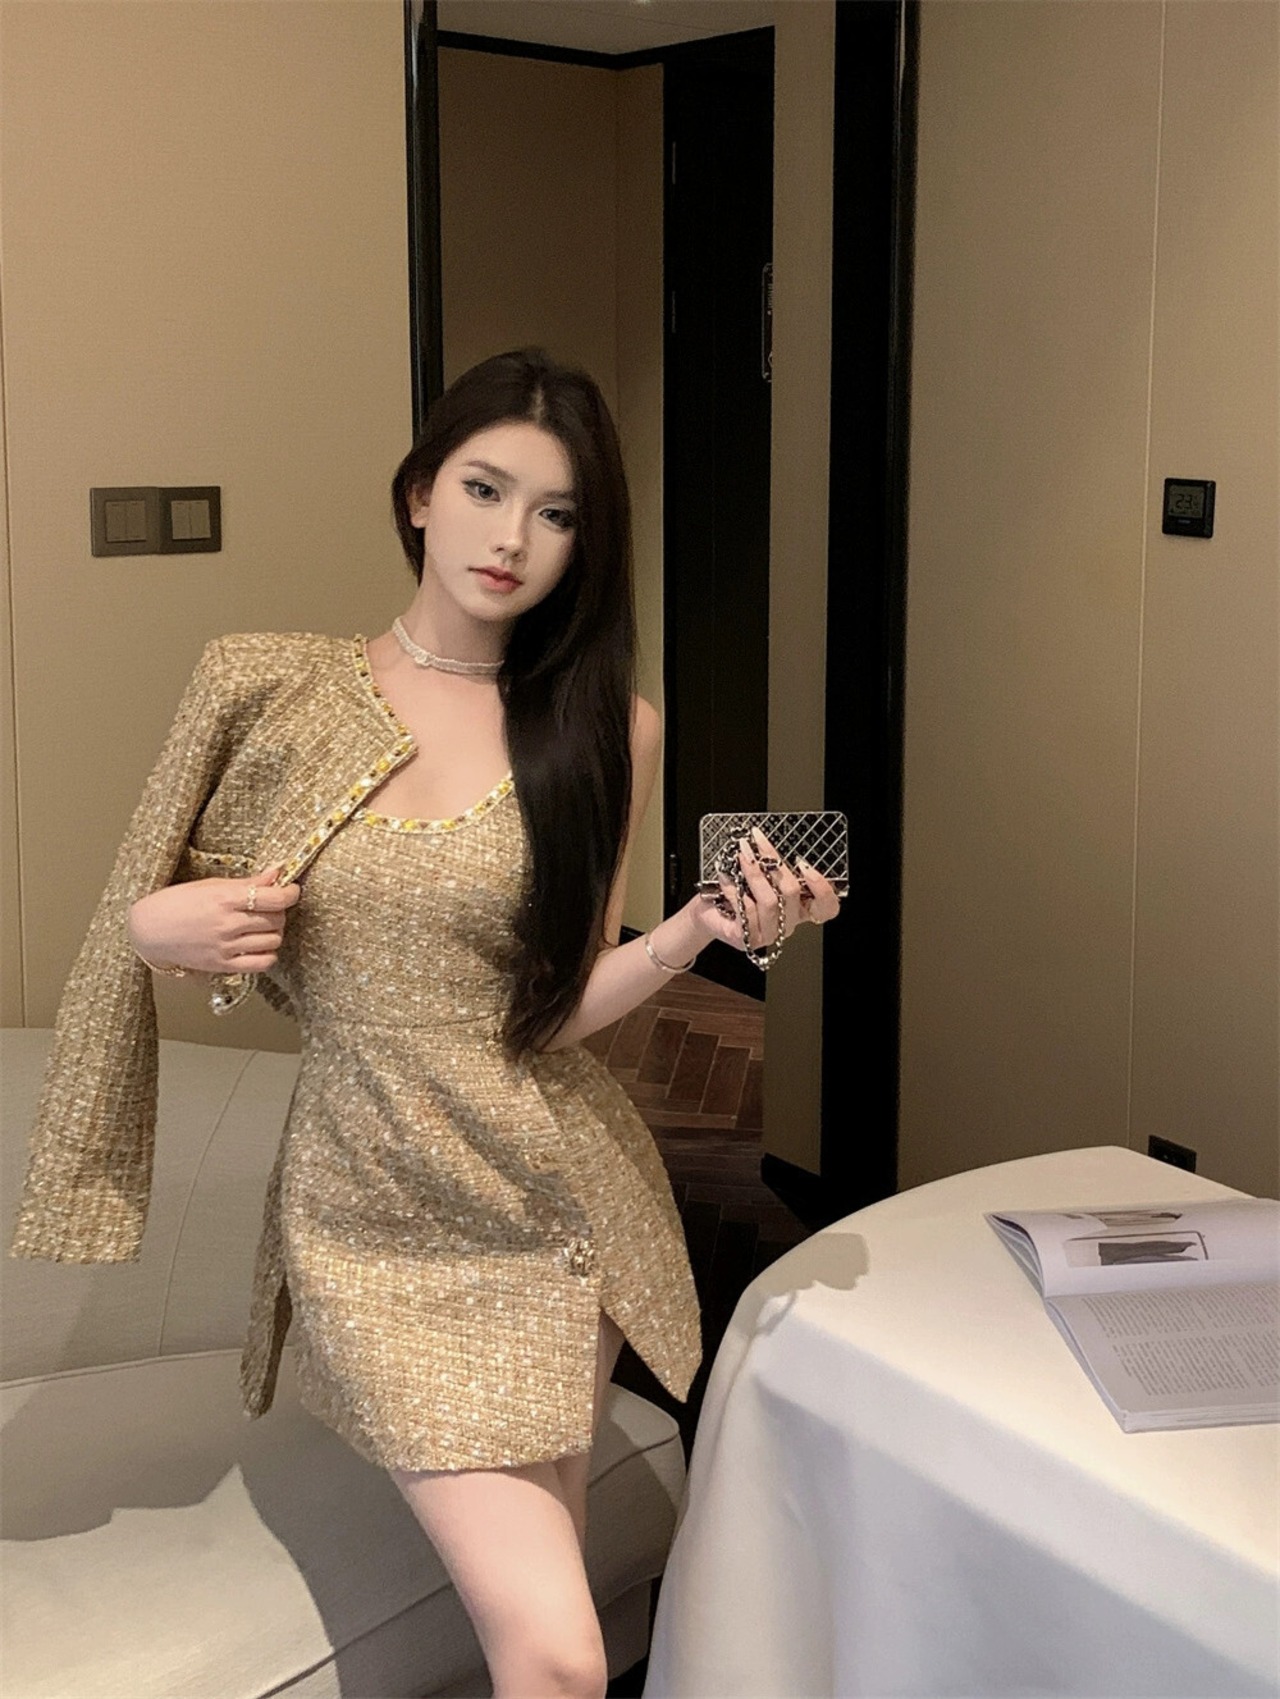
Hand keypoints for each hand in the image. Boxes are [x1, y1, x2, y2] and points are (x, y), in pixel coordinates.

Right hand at [127, 866, 300, 974]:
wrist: (148, 929)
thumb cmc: (177, 902)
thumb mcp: (211, 885)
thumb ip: (248, 882)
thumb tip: (278, 871)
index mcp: (225, 899)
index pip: (274, 898)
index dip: (290, 894)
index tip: (291, 890)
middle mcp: (228, 924)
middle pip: (276, 919)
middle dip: (280, 911)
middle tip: (271, 907)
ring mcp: (226, 947)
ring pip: (273, 941)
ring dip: (274, 932)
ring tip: (263, 926)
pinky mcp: (222, 966)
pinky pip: (261, 963)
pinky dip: (268, 954)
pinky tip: (259, 946)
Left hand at [692, 827, 840, 953]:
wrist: (706, 912)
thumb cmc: (735, 891)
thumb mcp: (759, 876)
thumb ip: (772, 866)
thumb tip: (768, 843)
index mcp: (798, 908)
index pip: (826, 907)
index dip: (822, 888)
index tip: (805, 865)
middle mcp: (787, 924)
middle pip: (793, 893)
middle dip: (773, 862)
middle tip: (756, 843)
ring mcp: (768, 933)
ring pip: (770, 901)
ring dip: (754, 873)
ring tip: (741, 855)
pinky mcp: (746, 938)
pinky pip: (746, 910)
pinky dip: (734, 889)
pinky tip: (725, 877)